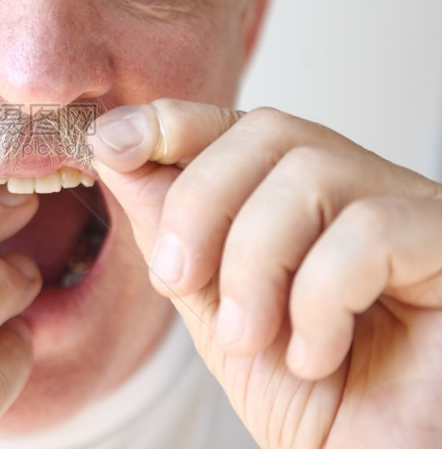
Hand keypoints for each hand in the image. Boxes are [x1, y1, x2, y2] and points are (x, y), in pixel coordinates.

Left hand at [91, 99, 441, 447]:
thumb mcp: (211, 306)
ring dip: (252, 265)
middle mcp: (358, 188)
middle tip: (176, 279)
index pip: (237, 125)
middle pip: (268, 132)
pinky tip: (315, 353)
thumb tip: (118, 152)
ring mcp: (409, 210)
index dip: (171, 122)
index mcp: (300, 196)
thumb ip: (172, 230)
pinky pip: (372, 232)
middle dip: (199, 204)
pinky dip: (319, 298)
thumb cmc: (306, 397)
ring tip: (248, 336)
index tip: (111, 144)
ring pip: (310, 175)